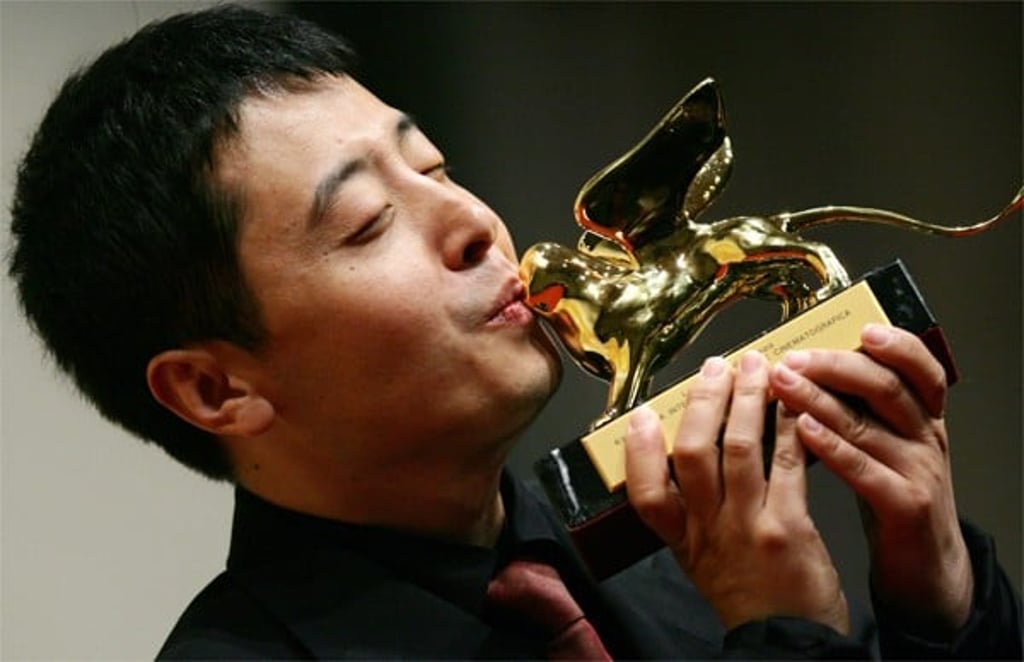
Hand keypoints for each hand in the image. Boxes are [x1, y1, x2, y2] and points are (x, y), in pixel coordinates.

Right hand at [625, 351, 848, 632]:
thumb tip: (696, 455)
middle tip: (715, 367)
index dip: (640, 451)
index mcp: (683, 541)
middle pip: (694, 454)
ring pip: (739, 449)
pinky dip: (789, 429)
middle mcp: (709, 531)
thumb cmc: (750, 600)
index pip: (646, 493)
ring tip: (758, 367)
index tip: (643, 416)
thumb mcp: (704, 563)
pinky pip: (787, 466)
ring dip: (748, 400)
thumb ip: (694, 517)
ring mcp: (748, 528)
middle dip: (705, 402)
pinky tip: (797, 405)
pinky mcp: (789, 529)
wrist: (789, 645)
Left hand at [769, 324, 972, 637]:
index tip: (861, 327)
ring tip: (781, 381)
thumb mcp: (885, 446)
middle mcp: (925, 438)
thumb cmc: (892, 496)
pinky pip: (864, 469)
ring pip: (868, 423)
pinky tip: (800, 430)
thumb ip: (859, 410)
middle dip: (836, 365)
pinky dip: (832, 446)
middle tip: (793, 356)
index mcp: (922, 418)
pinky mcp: (904, 505)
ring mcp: (918, 471)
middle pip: (886, 387)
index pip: (921, 368)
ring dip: (819, 398)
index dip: (896, 345)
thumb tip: (803, 369)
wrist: (926, 568)